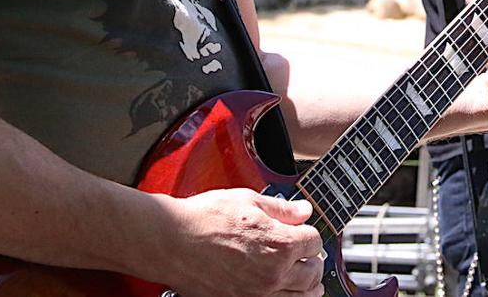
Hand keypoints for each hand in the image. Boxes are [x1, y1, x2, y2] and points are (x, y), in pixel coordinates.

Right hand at [151, 188, 323, 296]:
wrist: (172, 241)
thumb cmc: (204, 219)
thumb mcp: (248, 201)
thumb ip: (282, 209)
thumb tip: (303, 210)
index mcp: (280, 243)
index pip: (314, 241)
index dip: (309, 233)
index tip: (303, 232)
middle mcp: (273, 273)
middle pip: (313, 272)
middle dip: (313, 261)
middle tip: (309, 256)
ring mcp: (258, 293)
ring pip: (301, 296)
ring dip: (307, 286)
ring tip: (308, 281)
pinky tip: (283, 292)